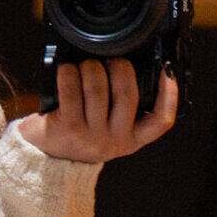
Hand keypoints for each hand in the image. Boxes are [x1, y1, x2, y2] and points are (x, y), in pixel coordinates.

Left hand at [15, 60, 178, 163]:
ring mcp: (91, 137)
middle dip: (119, 67)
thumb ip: (122, 107)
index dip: (169, 94)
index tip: (167, 71)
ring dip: (91, 67)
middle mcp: (114, 141)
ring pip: (98, 88)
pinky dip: (68, 73)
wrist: (47, 157)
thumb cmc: (80, 133)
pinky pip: (71, 90)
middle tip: (110, 59)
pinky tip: (66, 70)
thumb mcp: (108, 128)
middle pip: (127, 94)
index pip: (161, 121)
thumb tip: (130, 64)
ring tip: (85, 65)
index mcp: (131, 139)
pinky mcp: (67, 128)